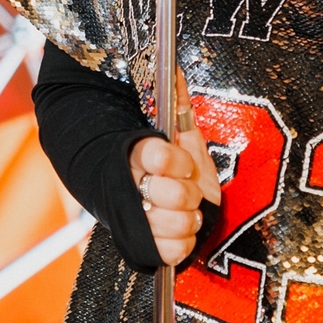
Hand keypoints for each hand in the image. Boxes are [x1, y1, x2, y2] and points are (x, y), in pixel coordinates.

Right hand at [129, 72, 221, 265]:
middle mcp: (134, 188)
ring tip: (189, 209)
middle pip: (167, 193)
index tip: (184, 161)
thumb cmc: (174, 163)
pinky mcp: (148, 248)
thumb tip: (175, 70)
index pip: (154, 156)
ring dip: (188, 217)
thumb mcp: (179, 133)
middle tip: (189, 189)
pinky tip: (184, 229)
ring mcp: (140, 219)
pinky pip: (171, 251)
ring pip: (172, 223)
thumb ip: (176, 103)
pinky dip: (184, 242)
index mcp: (136, 156)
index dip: (175, 160)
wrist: (154, 196)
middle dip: (187, 192)